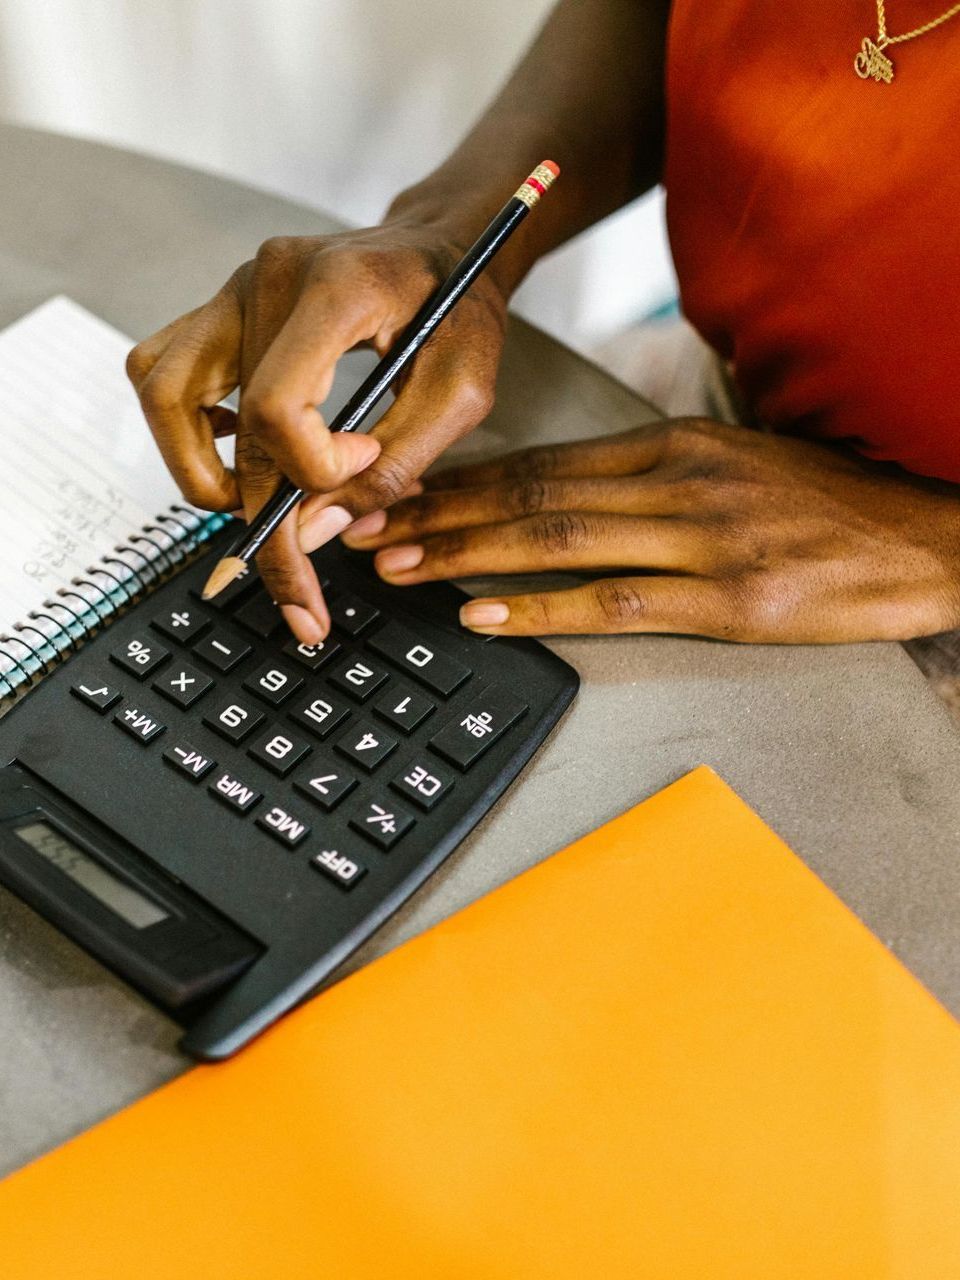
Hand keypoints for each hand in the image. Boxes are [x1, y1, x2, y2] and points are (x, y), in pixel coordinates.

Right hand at [126, 224, 506, 642]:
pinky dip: (186, 429)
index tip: (360, 466)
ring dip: (198, 472)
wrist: (445, 246)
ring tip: (254, 515)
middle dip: (265, 525)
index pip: (277, 405)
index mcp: (334, 289)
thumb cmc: (459, 311)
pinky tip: (239, 453)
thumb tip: (314, 534)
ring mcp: (233, 288)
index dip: (312, 467)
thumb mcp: (460, 393)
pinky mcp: (220, 307)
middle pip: (228, 423)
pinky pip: (162, 374)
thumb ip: (394, 466)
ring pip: (163, 394)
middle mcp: (266, 279)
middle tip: (299, 594)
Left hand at [338, 418, 959, 642]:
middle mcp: (679, 481)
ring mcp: (704, 539)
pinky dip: (542, 608)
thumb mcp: (733, 463)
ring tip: (399, 568)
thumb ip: (649, 476)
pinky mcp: (732, 601)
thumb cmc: (823, 504)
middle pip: (532, 495)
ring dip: (466, 555)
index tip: (398, 494)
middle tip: (364, 529)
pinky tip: (485, 614)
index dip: (459, 480)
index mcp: (674, 444)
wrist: (927, 535)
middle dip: (437, 514)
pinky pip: (618, 602)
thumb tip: (564, 496)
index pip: (542, 460)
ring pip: (559, 540)